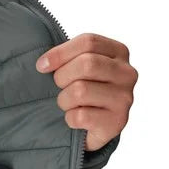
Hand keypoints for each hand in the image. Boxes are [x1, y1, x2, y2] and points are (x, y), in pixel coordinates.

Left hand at [35, 32, 136, 151]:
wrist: (96, 127)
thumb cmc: (84, 92)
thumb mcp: (79, 68)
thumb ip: (68, 57)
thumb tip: (43, 63)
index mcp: (119, 52)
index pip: (88, 42)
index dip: (60, 53)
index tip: (42, 65)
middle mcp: (126, 73)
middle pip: (87, 63)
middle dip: (62, 77)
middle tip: (59, 87)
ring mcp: (124, 98)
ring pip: (80, 91)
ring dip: (64, 100)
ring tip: (68, 104)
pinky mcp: (116, 121)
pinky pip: (80, 116)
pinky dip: (69, 118)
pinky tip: (75, 118)